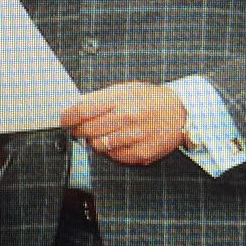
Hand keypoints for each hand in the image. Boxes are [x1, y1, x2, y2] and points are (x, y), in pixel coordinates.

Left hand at [61, 82, 186, 165]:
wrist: (181, 113)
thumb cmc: (151, 99)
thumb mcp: (126, 89)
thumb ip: (100, 97)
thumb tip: (76, 106)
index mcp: (122, 99)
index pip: (83, 110)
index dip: (69, 117)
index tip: (65, 119)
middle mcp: (128, 118)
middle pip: (87, 130)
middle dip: (78, 130)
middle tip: (78, 128)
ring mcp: (134, 138)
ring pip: (98, 145)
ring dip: (94, 141)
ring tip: (101, 133)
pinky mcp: (140, 154)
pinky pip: (113, 156)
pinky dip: (110, 150)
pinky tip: (116, 141)